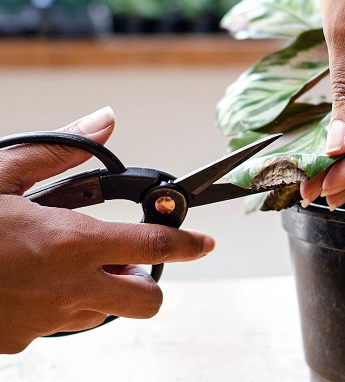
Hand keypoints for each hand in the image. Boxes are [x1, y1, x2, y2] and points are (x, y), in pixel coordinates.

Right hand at [0, 107, 214, 352]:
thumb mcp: (1, 172)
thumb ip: (61, 149)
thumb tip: (105, 121)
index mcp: (70, 243)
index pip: (155, 246)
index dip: (188, 244)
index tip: (205, 243)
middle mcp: (67, 288)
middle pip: (145, 302)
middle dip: (148, 280)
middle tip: (125, 254)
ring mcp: (44, 322)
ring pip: (104, 313)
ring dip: (103, 288)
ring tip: (69, 260)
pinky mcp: (19, 342)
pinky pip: (61, 324)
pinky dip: (64, 302)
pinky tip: (32, 280)